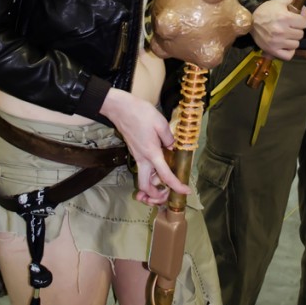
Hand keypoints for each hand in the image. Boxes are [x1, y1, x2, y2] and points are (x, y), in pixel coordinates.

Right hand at [99, 88, 188, 205]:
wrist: (120, 109)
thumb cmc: (140, 113)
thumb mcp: (161, 123)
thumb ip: (170, 138)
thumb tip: (173, 148)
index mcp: (151, 154)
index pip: (165, 176)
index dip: (177, 186)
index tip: (186, 191)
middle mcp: (142, 159)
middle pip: (145, 187)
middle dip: (155, 196)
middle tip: (167, 193)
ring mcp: (137, 157)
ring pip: (142, 180)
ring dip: (151, 187)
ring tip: (164, 184)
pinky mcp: (135, 152)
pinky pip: (143, 169)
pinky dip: (150, 175)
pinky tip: (160, 168)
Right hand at [251, 0, 305, 59]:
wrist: (249, 22)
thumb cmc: (264, 11)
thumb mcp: (277, 2)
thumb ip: (292, 3)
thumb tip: (304, 9)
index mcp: (285, 17)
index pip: (304, 23)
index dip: (301, 21)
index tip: (296, 21)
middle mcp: (282, 31)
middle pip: (300, 34)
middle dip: (297, 30)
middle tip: (290, 28)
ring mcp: (278, 42)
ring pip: (296, 44)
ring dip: (293, 40)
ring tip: (287, 36)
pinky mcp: (273, 50)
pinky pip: (288, 55)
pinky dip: (289, 51)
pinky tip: (286, 46)